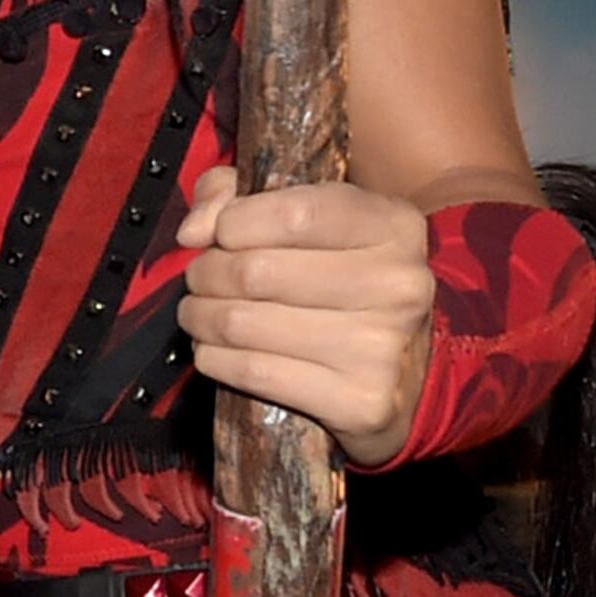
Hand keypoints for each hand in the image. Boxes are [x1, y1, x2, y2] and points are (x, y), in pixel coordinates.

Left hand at [174, 171, 435, 466]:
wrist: (402, 376)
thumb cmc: (336, 277)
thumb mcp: (301, 212)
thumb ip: (235, 193)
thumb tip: (193, 232)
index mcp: (393, 226)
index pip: (293, 214)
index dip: (234, 222)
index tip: (219, 235)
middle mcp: (398, 285)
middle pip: (255, 272)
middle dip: (206, 274)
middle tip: (201, 280)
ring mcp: (383, 348)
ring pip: (242, 324)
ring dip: (201, 317)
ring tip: (201, 313)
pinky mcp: (361, 403)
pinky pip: (252, 373)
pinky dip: (215, 359)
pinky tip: (215, 350)